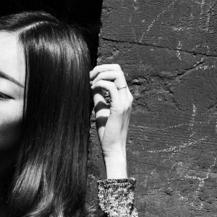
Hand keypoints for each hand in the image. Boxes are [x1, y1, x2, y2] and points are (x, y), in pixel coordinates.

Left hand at [90, 62, 132, 176]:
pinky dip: (100, 84)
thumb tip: (92, 86)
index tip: (90, 77)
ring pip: (116, 74)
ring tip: (90, 83)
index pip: (117, 73)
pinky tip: (92, 89)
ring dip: (100, 75)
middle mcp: (127, 96)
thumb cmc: (107, 131)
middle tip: (89, 77)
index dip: (103, 70)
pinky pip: (111, 87)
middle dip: (101, 68)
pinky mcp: (119, 108)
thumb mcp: (101, 110)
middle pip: (118, 69)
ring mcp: (125, 101)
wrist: (113, 148)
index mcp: (124, 96)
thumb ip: (99, 97)